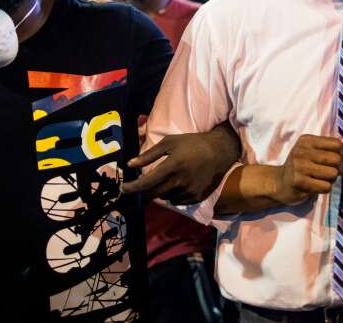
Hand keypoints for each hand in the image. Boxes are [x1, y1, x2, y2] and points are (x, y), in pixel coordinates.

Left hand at [122, 122, 241, 203]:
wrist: (219, 151)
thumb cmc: (192, 143)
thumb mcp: (170, 142)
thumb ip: (149, 155)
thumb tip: (130, 165)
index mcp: (172, 166)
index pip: (146, 182)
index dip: (132, 188)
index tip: (123, 188)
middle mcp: (180, 181)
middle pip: (153, 194)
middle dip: (144, 192)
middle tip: (141, 186)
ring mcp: (189, 191)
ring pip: (165, 197)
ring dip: (160, 191)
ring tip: (165, 180)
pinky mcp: (196, 198)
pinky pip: (177, 200)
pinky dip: (172, 194)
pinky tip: (177, 183)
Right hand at [272, 135, 342, 205]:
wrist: (280, 183)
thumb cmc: (302, 166)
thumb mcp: (315, 151)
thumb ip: (335, 145)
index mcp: (306, 140)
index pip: (337, 144)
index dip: (342, 154)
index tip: (336, 160)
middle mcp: (301, 151)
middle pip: (337, 159)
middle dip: (338, 168)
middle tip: (330, 172)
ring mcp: (299, 167)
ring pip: (333, 174)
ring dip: (331, 180)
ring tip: (321, 179)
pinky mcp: (299, 182)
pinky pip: (326, 186)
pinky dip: (325, 188)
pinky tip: (316, 186)